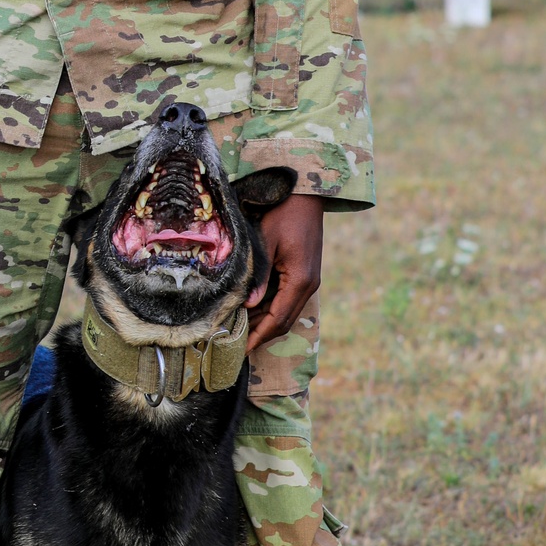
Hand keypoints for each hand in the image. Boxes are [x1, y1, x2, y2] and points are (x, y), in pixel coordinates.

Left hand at [245, 194, 322, 353]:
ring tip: (241, 329)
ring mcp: (309, 280)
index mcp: (301, 280)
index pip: (278, 318)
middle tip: (237, 344)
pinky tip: (253, 310)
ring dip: (265, 322)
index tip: (242, 349)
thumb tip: (249, 305)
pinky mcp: (305, 274)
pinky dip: (271, 309)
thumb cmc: (283, 214)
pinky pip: (288, 299)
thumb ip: (259, 275)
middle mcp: (309, 285)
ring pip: (286, 312)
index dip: (259, 335)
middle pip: (284, 321)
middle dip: (261, 334)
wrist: (305, 196)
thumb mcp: (266, 243)